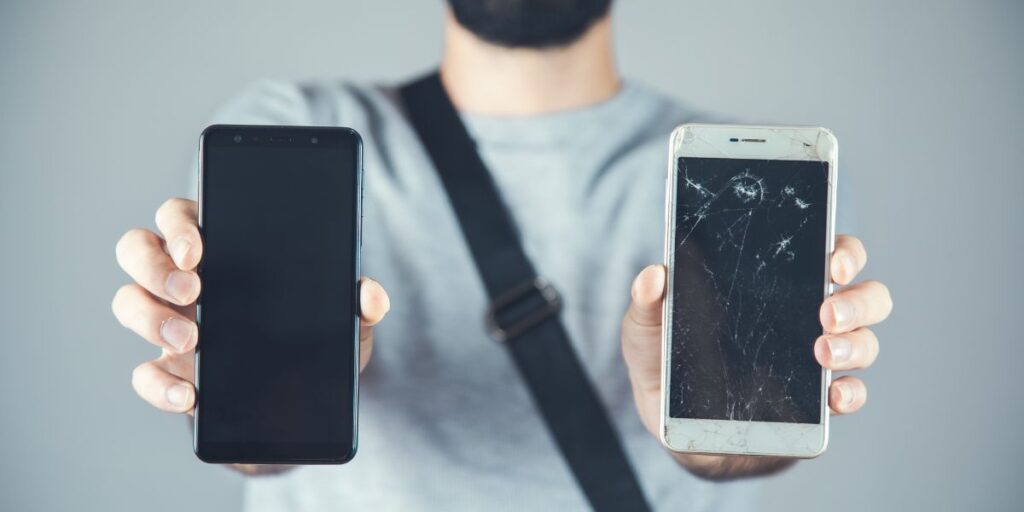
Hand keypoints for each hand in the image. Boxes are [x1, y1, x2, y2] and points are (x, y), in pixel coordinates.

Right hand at [112, 198, 389, 415]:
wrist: (306, 405)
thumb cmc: (318, 342)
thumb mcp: (347, 321)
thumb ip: (359, 304)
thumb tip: (371, 296)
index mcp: (224, 248)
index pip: (183, 215)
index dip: (180, 224)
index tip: (199, 248)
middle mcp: (187, 279)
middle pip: (139, 248)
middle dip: (154, 265)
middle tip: (193, 291)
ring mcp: (170, 323)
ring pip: (127, 301)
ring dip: (148, 318)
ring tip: (191, 342)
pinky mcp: (168, 371)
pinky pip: (142, 373)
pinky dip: (157, 385)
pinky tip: (188, 395)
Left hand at [620, 235, 891, 479]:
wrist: (671, 428)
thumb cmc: (666, 364)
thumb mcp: (646, 331)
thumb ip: (647, 303)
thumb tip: (652, 276)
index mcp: (777, 287)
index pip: (830, 256)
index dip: (844, 253)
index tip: (833, 262)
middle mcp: (808, 320)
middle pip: (864, 298)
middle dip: (857, 301)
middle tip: (828, 312)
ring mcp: (817, 363)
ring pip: (864, 344)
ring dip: (855, 346)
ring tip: (824, 352)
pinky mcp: (814, 407)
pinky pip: (850, 397)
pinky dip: (851, 395)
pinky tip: (834, 396)